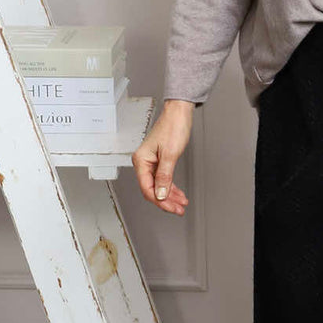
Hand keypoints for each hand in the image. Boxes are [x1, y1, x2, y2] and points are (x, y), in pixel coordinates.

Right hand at [132, 99, 193, 214]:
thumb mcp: (170, 154)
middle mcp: (143, 162)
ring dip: (170, 196)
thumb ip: (164, 176)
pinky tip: (178, 194)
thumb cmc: (173, 127)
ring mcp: (151, 162)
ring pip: (159, 186)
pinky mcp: (159, 160)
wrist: (179, 113)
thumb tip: (160, 194)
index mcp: (141, 160)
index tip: (172, 208)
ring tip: (181, 204)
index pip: (147, 188)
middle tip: (179, 209)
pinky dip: (171, 187)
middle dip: (166, 201)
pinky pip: (163, 179)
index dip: (160, 201)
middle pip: (152, 189)